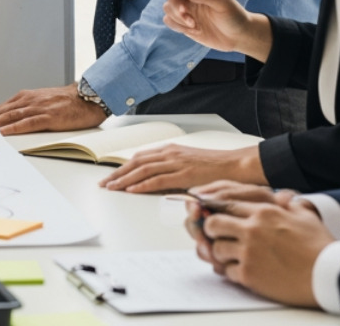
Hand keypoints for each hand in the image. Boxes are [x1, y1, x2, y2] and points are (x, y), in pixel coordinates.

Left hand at [0, 85, 107, 134]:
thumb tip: (12, 123)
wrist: (89, 96)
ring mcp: (38, 108)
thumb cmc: (68, 102)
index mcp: (26, 98)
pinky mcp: (49, 117)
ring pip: (9, 117)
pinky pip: (27, 123)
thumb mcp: (43, 103)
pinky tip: (2, 133)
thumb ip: (28, 111)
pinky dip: (13, 128)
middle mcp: (28, 100)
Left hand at [100, 142, 264, 192]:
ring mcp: (176, 162)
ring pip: (143, 170)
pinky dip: (143, 185)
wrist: (236, 165)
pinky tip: (131, 190)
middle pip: (136, 162)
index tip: (111, 176)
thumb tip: (158, 181)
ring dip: (125, 179)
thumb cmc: (215, 168)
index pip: (140, 157)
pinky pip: (158, 179)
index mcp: (170, 150)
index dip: (123, 167)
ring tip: (112, 187)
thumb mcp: (189, 165)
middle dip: (118, 173)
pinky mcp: (184, 174)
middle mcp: (170, 153)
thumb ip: (173, 171)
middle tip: (104, 183)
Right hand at [160, 0, 272, 61]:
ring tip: (196, 27)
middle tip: (188, 18)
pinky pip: (169, 21)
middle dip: (176, 6)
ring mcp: (185, 7)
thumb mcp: (224, 4)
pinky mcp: (183, 22)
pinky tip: (196, 31)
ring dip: (179, 19)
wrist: (238, 36)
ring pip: (167, 8)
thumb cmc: (235, 16)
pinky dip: (179, 27)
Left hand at [184, 186, 308, 262]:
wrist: (328, 275)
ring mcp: (249, 252)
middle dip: (211, 230)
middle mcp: (252, 229)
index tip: (214, 215)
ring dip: (220, 253)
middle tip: (219, 237)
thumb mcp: (304, 215)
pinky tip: (242, 271)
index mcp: (264, 212)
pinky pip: (226, 271)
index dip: (216, 210)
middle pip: (212, 224)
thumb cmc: (319, 245)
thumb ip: (286, 203)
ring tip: (232, 256)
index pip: (226, 204)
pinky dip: (231, 272)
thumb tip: (282, 195)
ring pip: (216, 249)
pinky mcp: (249, 274)